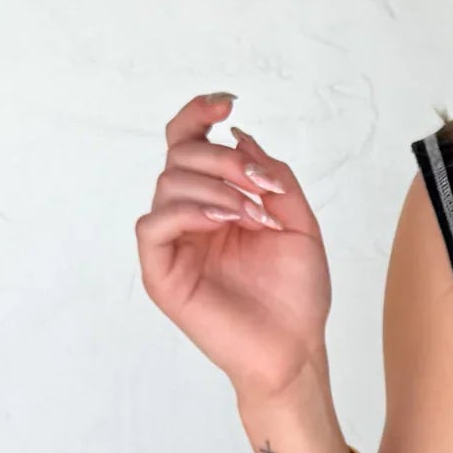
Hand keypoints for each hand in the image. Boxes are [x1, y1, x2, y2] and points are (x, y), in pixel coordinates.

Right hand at [136, 92, 332, 404]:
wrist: (295, 349)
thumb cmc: (296, 295)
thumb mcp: (298, 222)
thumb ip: (272, 176)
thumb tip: (239, 137)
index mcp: (217, 202)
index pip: (190, 146)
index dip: (198, 116)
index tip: (226, 104)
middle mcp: (190, 218)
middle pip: (180, 157)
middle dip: (224, 161)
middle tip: (261, 187)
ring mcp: (174, 245)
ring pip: (168, 184)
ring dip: (216, 188)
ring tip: (253, 216)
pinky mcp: (161, 273)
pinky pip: (153, 224)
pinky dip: (189, 211)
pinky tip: (224, 221)